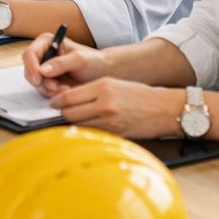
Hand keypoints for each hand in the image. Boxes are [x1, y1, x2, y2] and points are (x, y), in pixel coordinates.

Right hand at [21, 31, 107, 96]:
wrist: (103, 73)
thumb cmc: (94, 62)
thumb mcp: (79, 60)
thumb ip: (61, 63)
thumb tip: (42, 70)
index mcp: (47, 42)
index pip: (30, 54)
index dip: (32, 67)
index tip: (39, 79)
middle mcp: (43, 54)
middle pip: (30, 70)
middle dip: (43, 82)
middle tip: (59, 87)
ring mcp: (44, 69)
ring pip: (36, 83)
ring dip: (49, 89)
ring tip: (66, 88)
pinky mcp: (48, 81)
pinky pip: (43, 90)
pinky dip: (52, 93)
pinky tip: (65, 91)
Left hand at [47, 78, 183, 139]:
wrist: (165, 109)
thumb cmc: (140, 94)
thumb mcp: (114, 84)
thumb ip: (91, 90)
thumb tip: (70, 98)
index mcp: (103, 87)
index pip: (69, 97)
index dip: (57, 101)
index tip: (53, 103)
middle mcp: (104, 104)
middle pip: (70, 113)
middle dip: (62, 113)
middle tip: (59, 112)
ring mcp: (110, 122)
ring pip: (79, 126)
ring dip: (73, 124)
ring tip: (71, 120)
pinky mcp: (116, 134)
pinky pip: (93, 134)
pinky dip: (87, 131)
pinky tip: (87, 128)